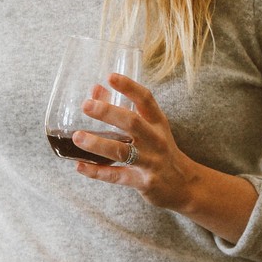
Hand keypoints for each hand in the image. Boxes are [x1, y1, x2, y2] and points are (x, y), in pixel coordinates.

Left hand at [71, 73, 197, 210]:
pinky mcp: (142, 182)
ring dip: (97, 144)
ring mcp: (150, 161)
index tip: (110, 76)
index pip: (146, 99)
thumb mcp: (149, 129)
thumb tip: (95, 89)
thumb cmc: (160, 151)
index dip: (129, 87)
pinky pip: (116, 176)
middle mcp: (156, 140)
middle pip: (132, 122)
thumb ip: (123, 109)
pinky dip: (96, 171)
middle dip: (108, 112)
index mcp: (158, 123)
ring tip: (77, 137)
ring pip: (121, 151)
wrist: (184, 184)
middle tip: (86, 105)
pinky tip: (80, 165)